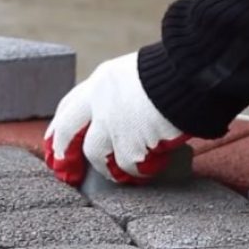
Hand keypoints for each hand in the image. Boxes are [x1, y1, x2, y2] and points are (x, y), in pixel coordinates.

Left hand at [44, 52, 190, 185]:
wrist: (195, 73)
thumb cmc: (180, 73)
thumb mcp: (141, 76)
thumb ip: (124, 96)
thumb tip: (123, 120)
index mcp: (103, 80)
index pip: (70, 105)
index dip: (59, 127)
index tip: (53, 143)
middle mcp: (100, 99)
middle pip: (67, 131)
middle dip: (63, 154)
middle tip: (66, 173)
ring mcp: (113, 122)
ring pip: (97, 155)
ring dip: (109, 168)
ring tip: (125, 175)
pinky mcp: (131, 143)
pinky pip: (130, 167)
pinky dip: (140, 172)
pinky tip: (152, 170)